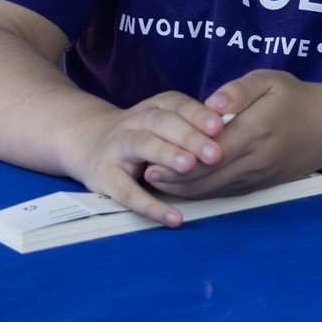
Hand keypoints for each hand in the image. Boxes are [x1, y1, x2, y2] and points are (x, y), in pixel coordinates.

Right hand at [71, 93, 227, 226]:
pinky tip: (174, 216)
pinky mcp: (104, 177)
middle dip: (189, 136)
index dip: (198, 114)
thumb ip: (193, 126)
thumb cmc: (144, 134)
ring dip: (166, 155)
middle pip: (161, 123)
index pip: (178, 105)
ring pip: (141, 145)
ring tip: (190, 167)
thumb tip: (232, 131)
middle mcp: (135, 121)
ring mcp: (117, 147)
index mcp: (156, 106)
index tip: (220, 125)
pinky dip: (150, 205)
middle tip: (214, 153)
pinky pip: (127, 193)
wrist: (90, 143)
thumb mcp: (167, 120)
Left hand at [144, 70, 321, 199]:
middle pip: (205, 178)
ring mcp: (256, 177)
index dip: (178, 160)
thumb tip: (208, 105)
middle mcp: (255, 160)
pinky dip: (199, 191)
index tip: (151, 157)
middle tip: (143, 175)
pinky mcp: (257, 186)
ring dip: (182, 190)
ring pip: (212, 191)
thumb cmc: (296, 99)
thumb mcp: (269, 80)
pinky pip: (222, 193)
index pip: (209, 153)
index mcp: (256, 131)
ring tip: (155, 183)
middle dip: (172, 179)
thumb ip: (237, 91)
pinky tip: (182, 185)